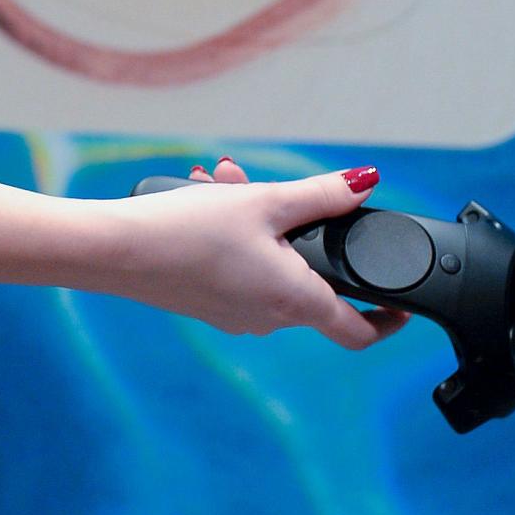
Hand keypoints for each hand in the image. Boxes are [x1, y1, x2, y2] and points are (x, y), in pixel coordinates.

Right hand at [96, 156, 413, 347]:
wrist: (114, 251)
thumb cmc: (186, 231)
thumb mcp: (262, 201)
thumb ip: (321, 194)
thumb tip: (367, 182)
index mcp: (294, 300)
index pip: (359, 332)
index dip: (387, 319)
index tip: (400, 302)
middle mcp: (268, 318)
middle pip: (307, 278)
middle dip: (297, 229)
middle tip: (267, 189)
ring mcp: (235, 315)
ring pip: (269, 267)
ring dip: (257, 223)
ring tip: (221, 182)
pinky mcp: (208, 305)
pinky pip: (239, 271)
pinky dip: (234, 238)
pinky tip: (203, 199)